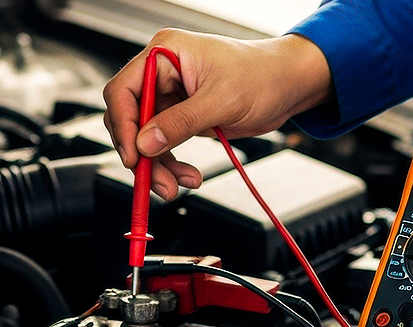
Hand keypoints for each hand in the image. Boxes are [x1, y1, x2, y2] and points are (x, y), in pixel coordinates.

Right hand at [103, 28, 331, 199]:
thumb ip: (181, 123)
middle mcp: (161, 73)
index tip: (134, 157)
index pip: (124, 91)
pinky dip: (171, 165)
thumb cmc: (263, 76)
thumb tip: (145, 144)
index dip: (124, 126)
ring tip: (177, 186)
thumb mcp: (222, 101)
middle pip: (131, 119)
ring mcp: (170, 96)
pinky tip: (189, 177)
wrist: (288, 85)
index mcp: (165, 54)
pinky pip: (163, 146)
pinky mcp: (180, 116)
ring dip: (158, 167)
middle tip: (158, 182)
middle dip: (142, 154)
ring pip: (145, 139)